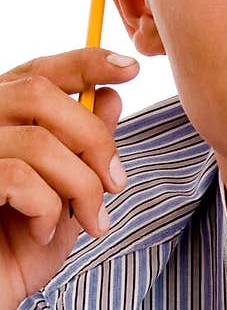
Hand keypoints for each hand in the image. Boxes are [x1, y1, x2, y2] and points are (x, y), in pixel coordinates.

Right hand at [0, 49, 138, 309]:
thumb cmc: (18, 248)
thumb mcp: (65, 195)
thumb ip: (83, 148)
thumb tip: (111, 96)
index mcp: (0, 118)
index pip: (40, 70)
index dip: (85, 62)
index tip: (130, 69)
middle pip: (41, 95)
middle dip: (94, 139)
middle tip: (116, 184)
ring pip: (39, 142)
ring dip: (81, 186)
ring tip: (91, 222)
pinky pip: (20, 178)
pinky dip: (47, 209)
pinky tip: (44, 232)